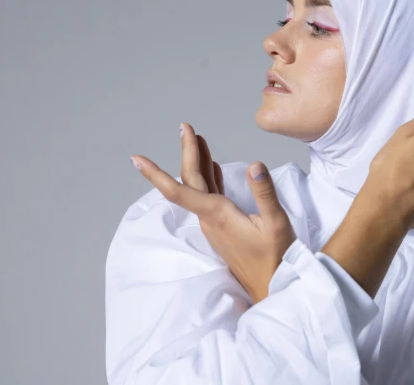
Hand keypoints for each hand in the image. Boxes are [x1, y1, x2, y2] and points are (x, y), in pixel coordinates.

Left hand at [129, 123, 296, 303]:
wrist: (271, 285)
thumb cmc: (275, 257)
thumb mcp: (276, 224)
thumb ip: (264, 193)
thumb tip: (253, 165)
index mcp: (218, 215)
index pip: (180, 190)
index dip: (156, 174)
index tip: (138, 158)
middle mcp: (210, 218)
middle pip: (191, 181)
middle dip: (187, 152)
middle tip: (184, 127)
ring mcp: (215, 223)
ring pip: (199, 187)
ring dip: (197, 161)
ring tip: (196, 138)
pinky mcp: (223, 226)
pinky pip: (210, 196)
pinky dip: (208, 176)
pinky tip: (211, 166)